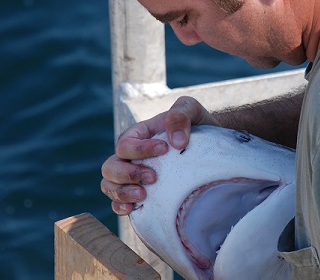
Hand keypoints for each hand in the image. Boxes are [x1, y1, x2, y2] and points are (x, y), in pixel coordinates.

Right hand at [101, 96, 219, 214]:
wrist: (210, 147)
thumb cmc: (198, 125)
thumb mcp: (190, 110)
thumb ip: (180, 115)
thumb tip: (176, 142)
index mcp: (138, 135)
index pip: (126, 143)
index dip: (140, 149)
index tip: (165, 149)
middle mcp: (130, 156)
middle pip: (111, 166)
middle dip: (128, 174)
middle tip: (153, 178)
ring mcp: (132, 175)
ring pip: (109, 185)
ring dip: (122, 192)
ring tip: (143, 195)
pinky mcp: (138, 193)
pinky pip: (117, 202)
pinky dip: (120, 206)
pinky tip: (132, 209)